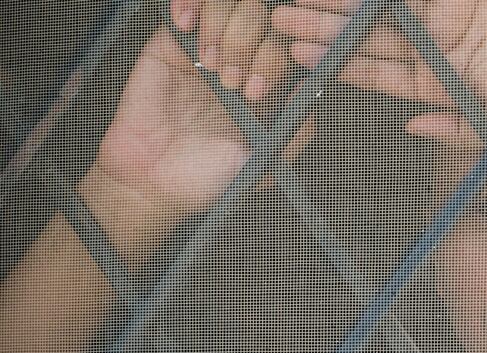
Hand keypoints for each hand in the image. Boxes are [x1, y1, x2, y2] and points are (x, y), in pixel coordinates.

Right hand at [81, 1, 304, 260]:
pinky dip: (190, 5)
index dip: (274, 61)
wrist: (155, 181)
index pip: (287, 46)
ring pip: (228, 6)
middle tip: (230, 84)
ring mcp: (209, 46)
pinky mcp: (172, 42)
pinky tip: (187, 27)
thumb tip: (310, 90)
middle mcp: (244, 59)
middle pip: (261, 18)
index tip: (254, 93)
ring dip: (221, 29)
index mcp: (271, 84)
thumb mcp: (264, 162)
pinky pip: (187, 3)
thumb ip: (295, 130)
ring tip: (209, 68)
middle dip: (247, 47)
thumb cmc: (212, 177)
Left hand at [272, 0, 486, 141]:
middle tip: (280, 18)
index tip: (298, 56)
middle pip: (375, 35)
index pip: (382, 72)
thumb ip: (460, 128)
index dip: (339, 63)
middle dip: (328, 27)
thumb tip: (412, 130)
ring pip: (390, 5)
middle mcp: (446, 46)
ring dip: (348, 1)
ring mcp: (457, 14)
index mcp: (448, 81)